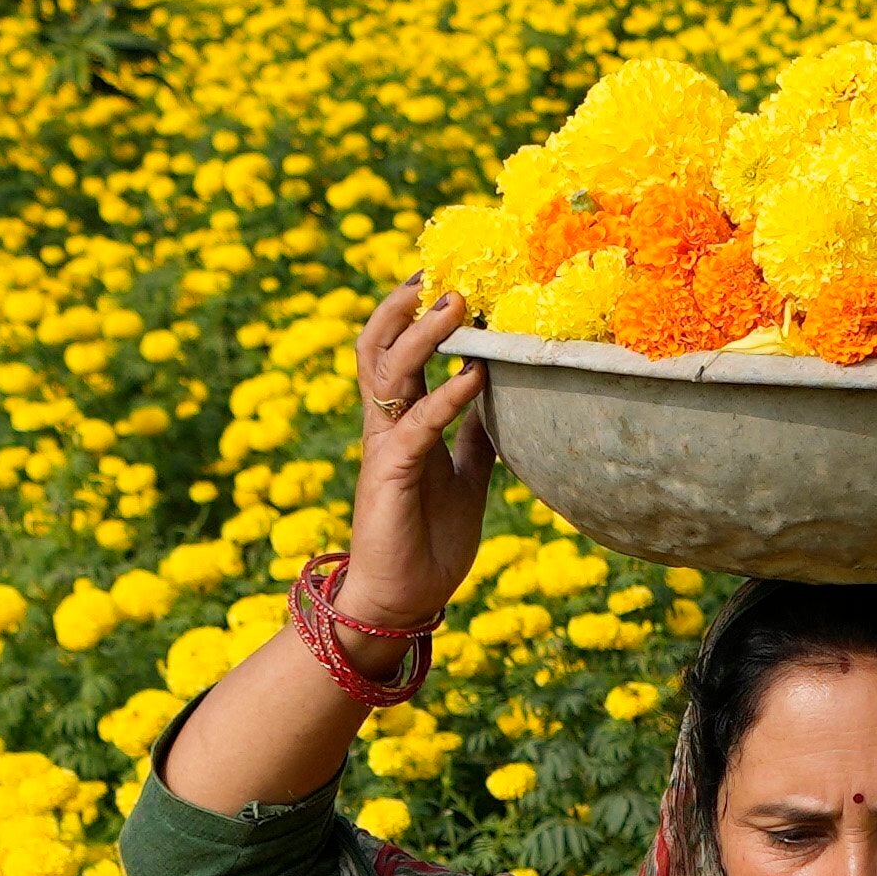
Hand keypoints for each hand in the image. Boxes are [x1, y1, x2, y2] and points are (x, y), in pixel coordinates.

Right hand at [340, 280, 496, 629]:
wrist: (402, 600)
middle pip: (379, 345)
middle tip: (447, 275)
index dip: (415, 313)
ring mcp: (385, 447)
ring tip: (457, 304)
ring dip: (424, 333)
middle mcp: (385, 426)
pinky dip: (447, 397)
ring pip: (389, 370)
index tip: (448, 278)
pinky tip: (476, 376)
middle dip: (407, 306)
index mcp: (401, 423)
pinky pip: (417, 424)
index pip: (397, 352)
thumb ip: (474, 436)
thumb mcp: (464, 476)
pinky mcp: (390, 475)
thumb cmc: (428, 541)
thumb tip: (497, 398)